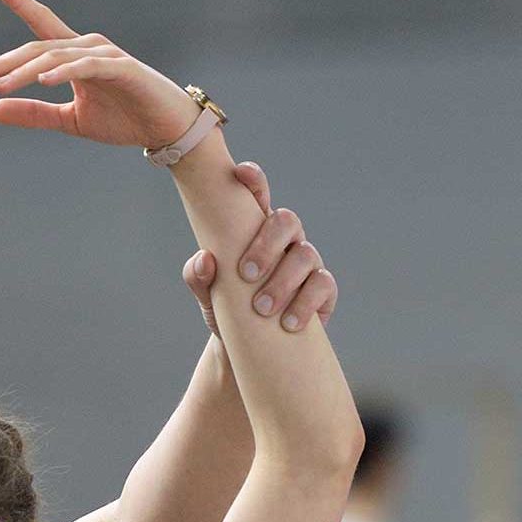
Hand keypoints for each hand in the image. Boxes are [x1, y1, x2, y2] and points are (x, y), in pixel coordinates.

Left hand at [0, 0, 198, 149]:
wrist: (163, 129)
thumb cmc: (121, 118)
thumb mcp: (69, 120)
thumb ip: (32, 113)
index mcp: (74, 54)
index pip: (42, 25)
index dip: (20, 1)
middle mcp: (87, 47)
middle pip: (40, 47)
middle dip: (7, 61)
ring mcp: (105, 55)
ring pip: (57, 57)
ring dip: (27, 71)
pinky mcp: (122, 69)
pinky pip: (87, 67)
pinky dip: (64, 72)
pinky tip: (43, 80)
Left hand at [182, 163, 337, 335]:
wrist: (253, 349)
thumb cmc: (230, 311)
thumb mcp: (208, 296)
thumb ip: (198, 277)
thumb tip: (205, 259)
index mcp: (256, 230)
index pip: (257, 196)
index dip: (253, 181)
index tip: (240, 173)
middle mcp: (285, 240)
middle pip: (286, 220)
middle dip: (266, 244)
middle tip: (246, 274)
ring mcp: (307, 262)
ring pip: (305, 255)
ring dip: (282, 282)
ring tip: (262, 309)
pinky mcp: (323, 289)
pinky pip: (322, 285)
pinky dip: (304, 304)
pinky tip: (287, 323)